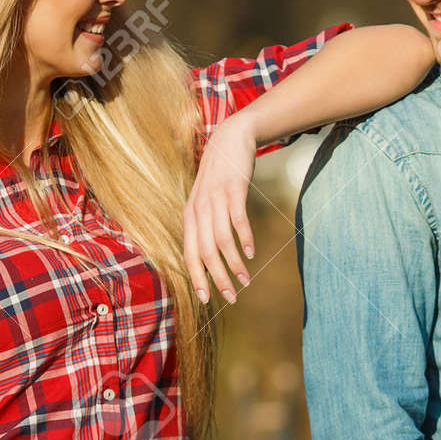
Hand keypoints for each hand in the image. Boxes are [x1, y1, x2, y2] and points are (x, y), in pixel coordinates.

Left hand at [183, 113, 256, 303]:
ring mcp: (216, 200)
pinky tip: (251, 252)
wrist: (229, 139)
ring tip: (245, 279)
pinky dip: (244, 239)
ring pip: (222, 241)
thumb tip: (210, 255)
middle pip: (205, 253)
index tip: (206, 300)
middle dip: (218, 279)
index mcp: (190, 217)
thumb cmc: (218, 176)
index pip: (189, 254)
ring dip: (234, 264)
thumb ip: (205, 225)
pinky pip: (238, 220)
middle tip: (231, 297)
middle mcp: (199, 210)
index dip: (197, 278)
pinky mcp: (233, 191)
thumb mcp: (205, 201)